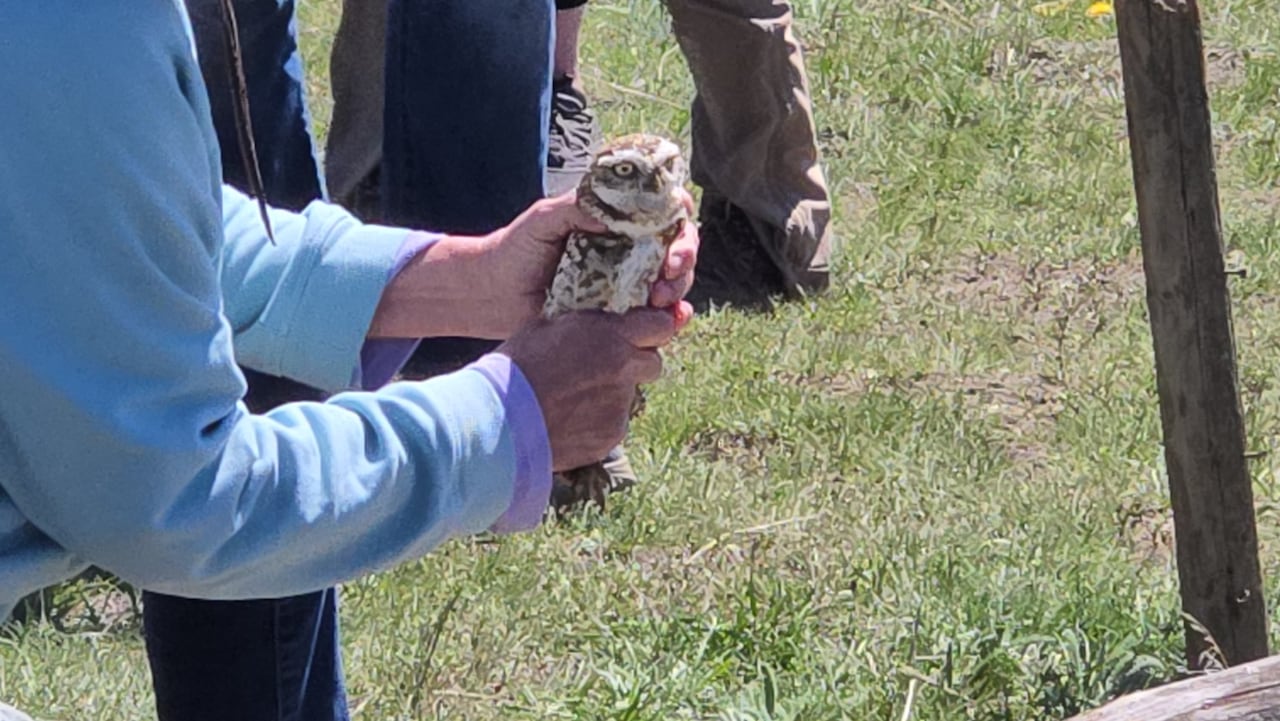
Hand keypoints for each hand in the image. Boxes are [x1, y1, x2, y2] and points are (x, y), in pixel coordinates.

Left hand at [369, 192, 698, 340]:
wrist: (490, 294)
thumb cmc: (514, 248)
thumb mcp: (544, 218)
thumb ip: (578, 206)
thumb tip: (616, 211)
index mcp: (616, 223)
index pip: (664, 213)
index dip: (679, 222)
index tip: (672, 239)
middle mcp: (628, 252)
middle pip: (677, 250)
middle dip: (683, 261)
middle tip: (668, 275)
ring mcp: (625, 285)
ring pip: (672, 285)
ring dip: (678, 292)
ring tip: (660, 302)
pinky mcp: (618, 318)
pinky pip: (653, 319)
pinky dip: (671, 321)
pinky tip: (672, 323)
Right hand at [497, 307, 679, 470]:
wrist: (499, 421)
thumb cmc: (514, 367)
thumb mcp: (546, 327)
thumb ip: (583, 326)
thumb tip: (597, 323)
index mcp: (611, 335)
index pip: (661, 325)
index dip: (652, 329)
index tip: (641, 333)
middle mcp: (624, 370)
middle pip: (652, 364)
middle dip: (634, 364)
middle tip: (604, 368)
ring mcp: (620, 406)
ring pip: (628, 397)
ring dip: (609, 395)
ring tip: (569, 400)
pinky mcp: (611, 436)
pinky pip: (612, 424)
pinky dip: (596, 422)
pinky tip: (565, 421)